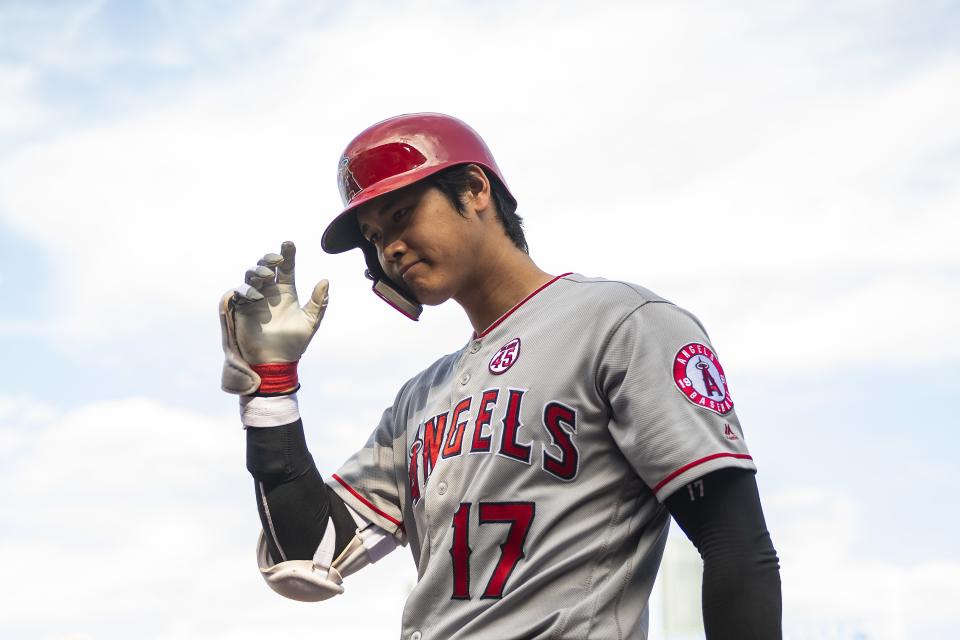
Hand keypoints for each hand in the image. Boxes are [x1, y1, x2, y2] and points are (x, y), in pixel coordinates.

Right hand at [219, 241, 328, 394]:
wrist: (277, 361)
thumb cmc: (294, 343)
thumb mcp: (311, 322)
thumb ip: (318, 302)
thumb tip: (325, 281)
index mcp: (286, 292)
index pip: (286, 268)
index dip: (287, 255)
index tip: (288, 243)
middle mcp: (269, 292)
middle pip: (265, 266)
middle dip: (269, 259)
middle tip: (277, 260)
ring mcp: (254, 299)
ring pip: (251, 275)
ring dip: (258, 272)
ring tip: (268, 277)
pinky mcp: (242, 309)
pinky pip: (240, 292)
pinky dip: (248, 290)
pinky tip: (259, 297)